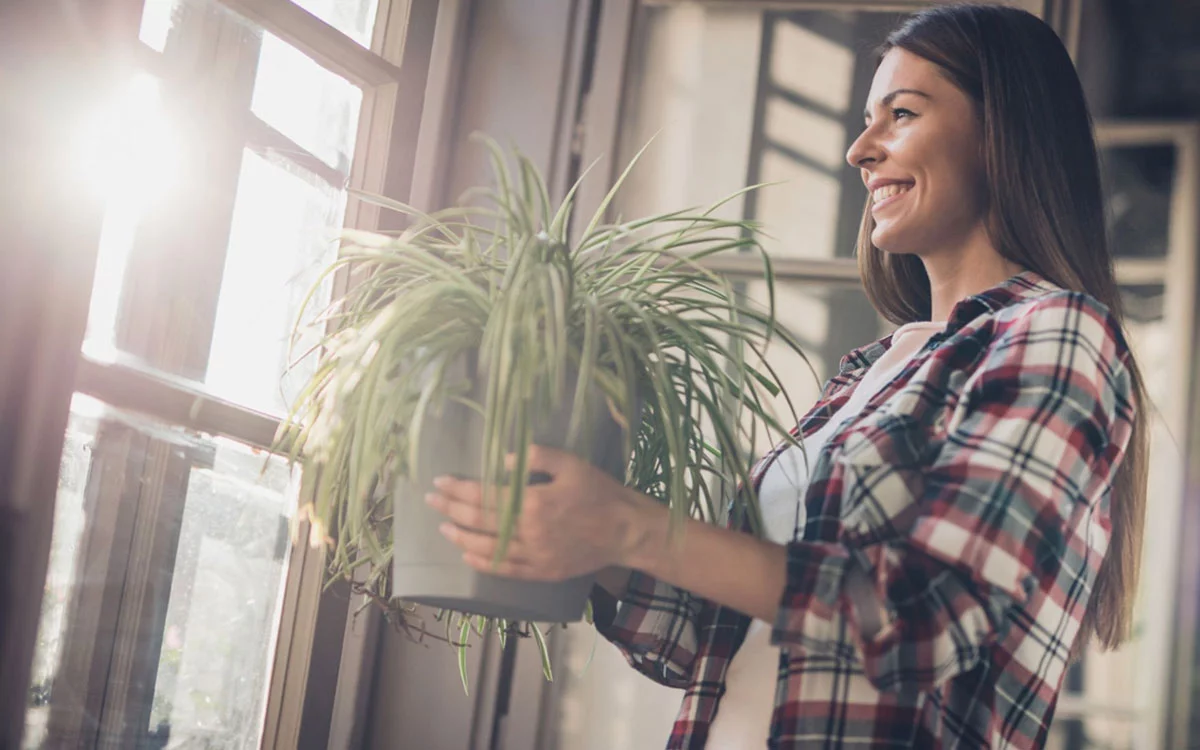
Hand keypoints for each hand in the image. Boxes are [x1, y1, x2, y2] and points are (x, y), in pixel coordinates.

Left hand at [424, 444, 648, 580]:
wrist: (626, 530)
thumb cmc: (599, 492)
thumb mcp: (572, 463)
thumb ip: (537, 457)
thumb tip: (500, 461)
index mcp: (534, 502)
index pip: (484, 496)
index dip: (458, 488)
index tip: (440, 482)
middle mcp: (529, 531)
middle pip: (479, 521)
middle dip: (451, 509)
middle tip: (431, 500)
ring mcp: (534, 556)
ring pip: (487, 549)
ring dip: (460, 538)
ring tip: (444, 528)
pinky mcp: (542, 572)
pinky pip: (505, 570)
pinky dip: (483, 564)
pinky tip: (468, 556)